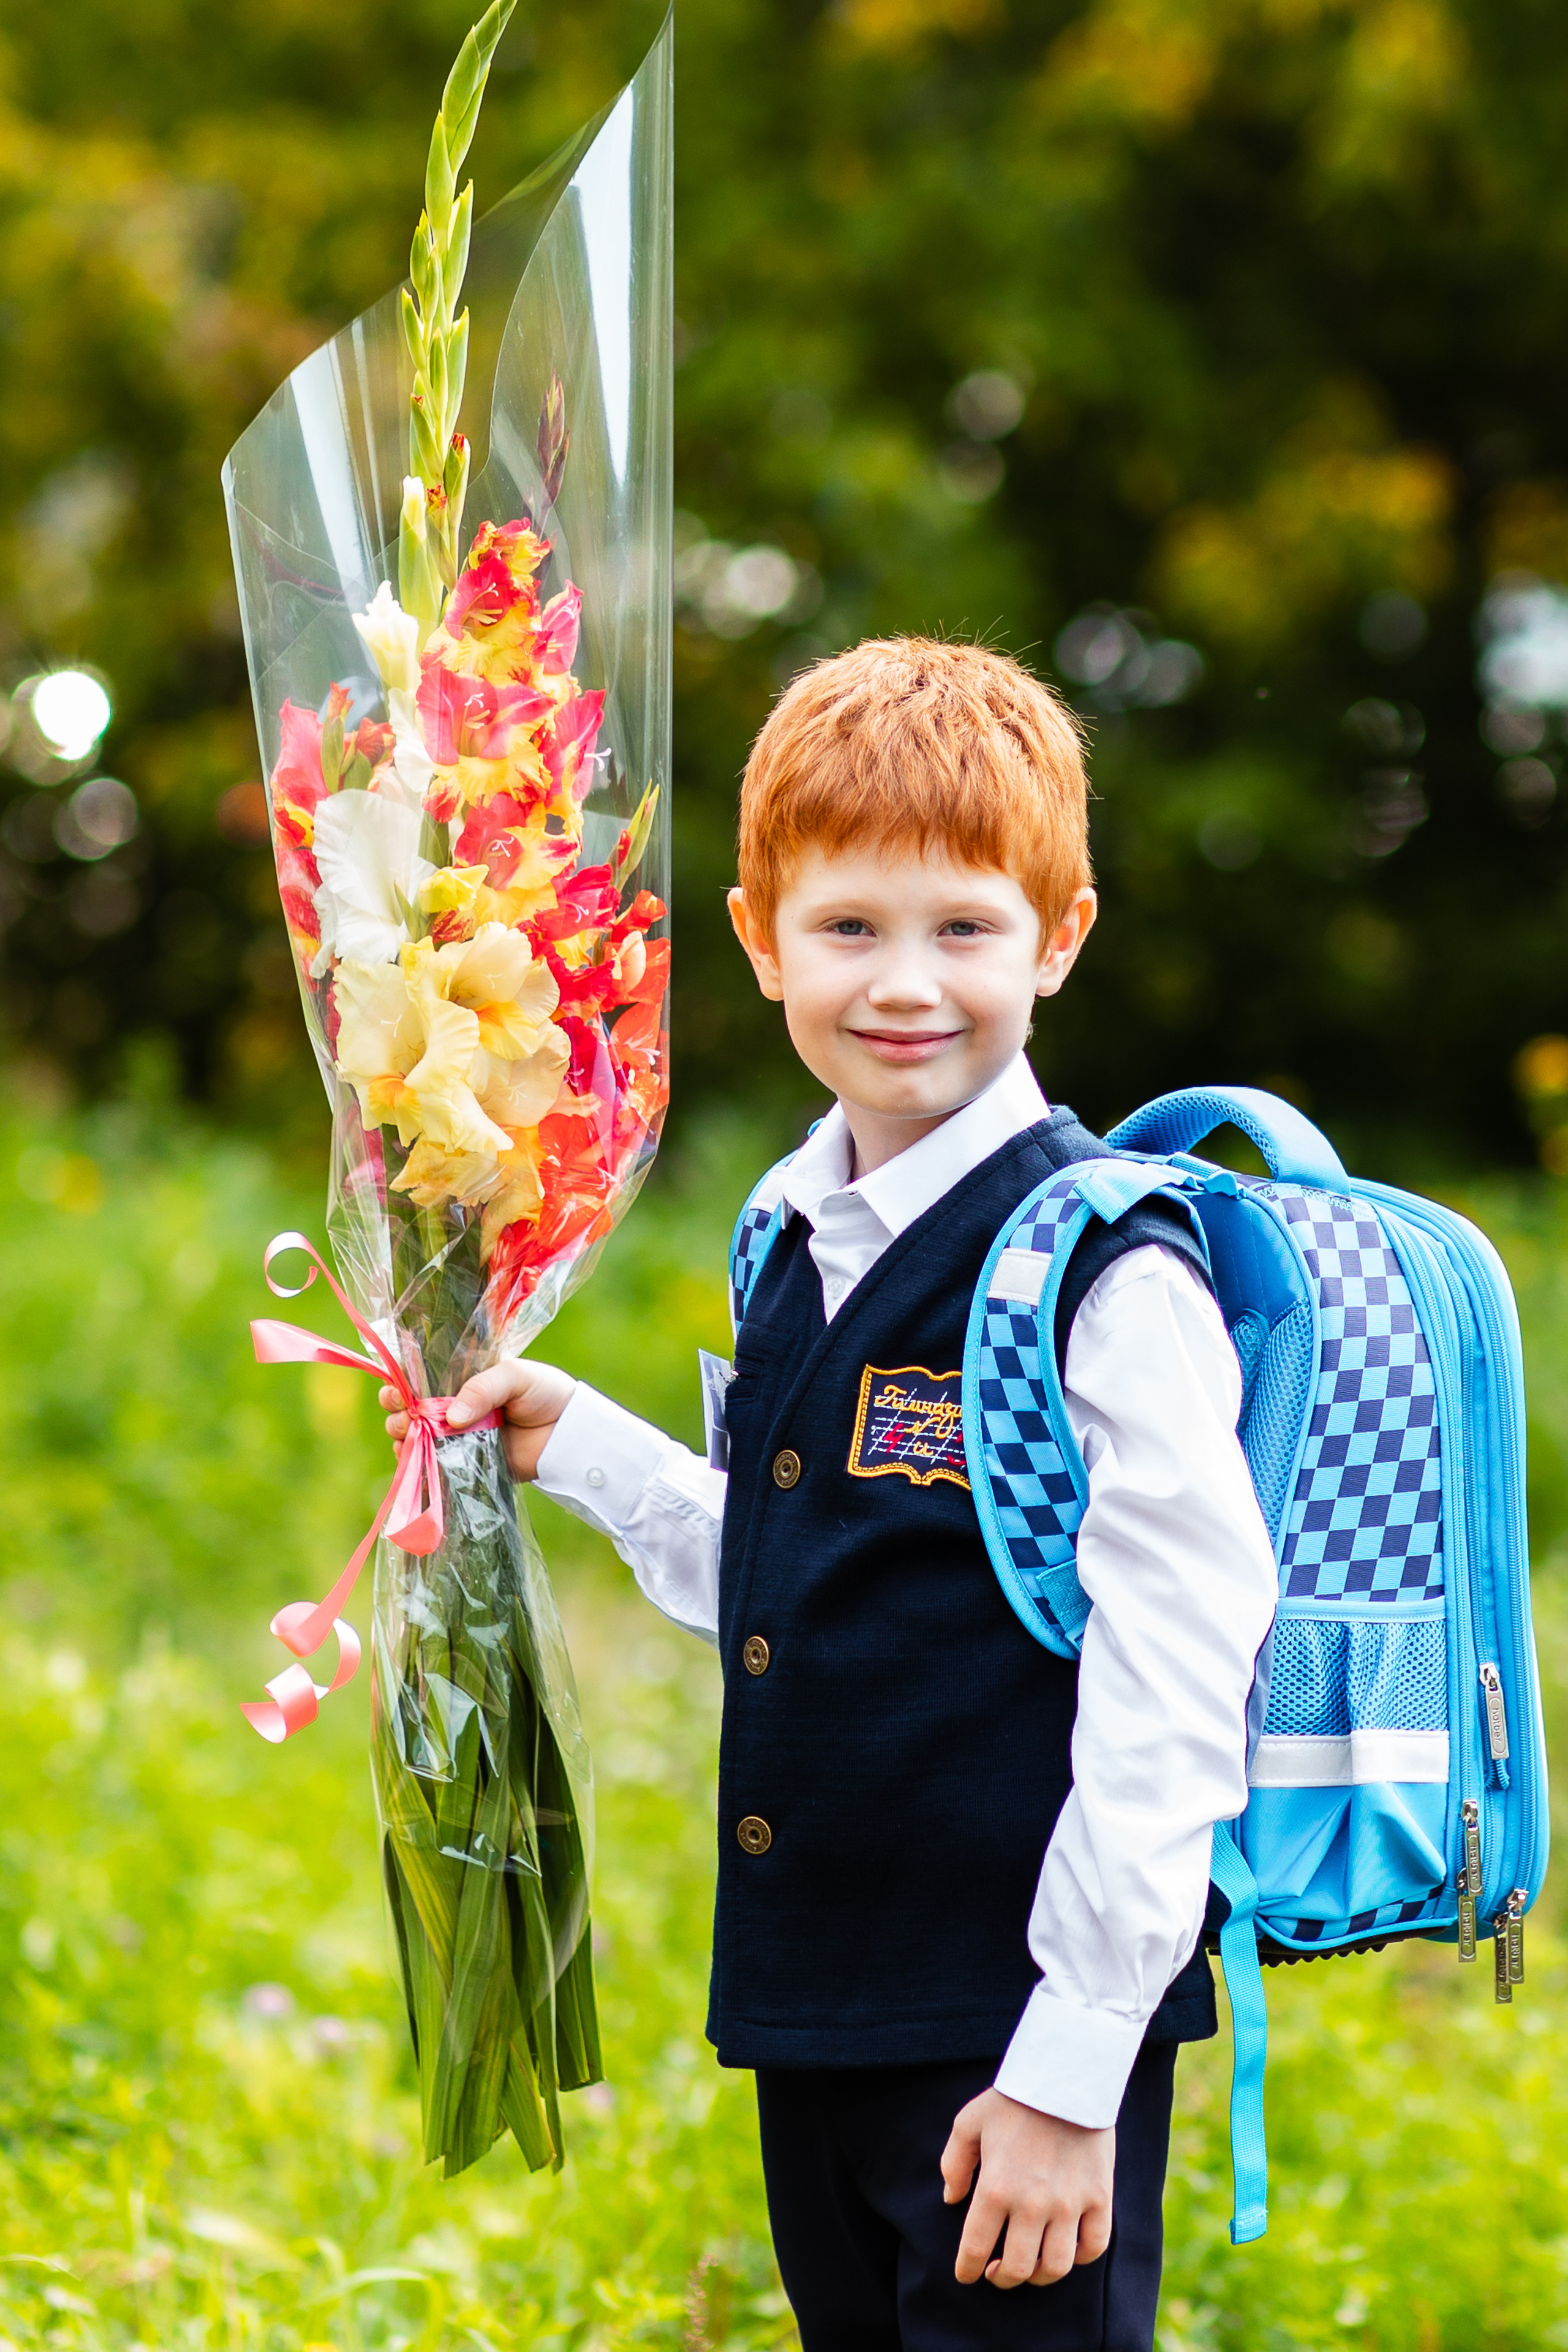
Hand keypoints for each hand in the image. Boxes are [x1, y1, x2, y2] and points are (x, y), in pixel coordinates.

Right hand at [379, 1359, 577, 1483]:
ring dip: (402, 1436)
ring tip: (407, 1434)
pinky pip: (434, 1467)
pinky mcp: (466, 1465)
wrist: (571, 1433)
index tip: (396, 1390)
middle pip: (410, 1410)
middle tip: (402, 1413)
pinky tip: (412, 1460)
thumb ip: (482, 1389)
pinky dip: (418, 1465)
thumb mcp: (514, 1376)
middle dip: (396, 1411)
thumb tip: (450, 1418)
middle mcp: (454, 1409)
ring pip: (415, 1438)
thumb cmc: (545, 1393)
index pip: (420, 1379)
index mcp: (461, 1381)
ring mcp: (457, 1438)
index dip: (401, 1383)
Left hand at [940, 2088, 1113, 2289]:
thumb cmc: (1013, 2098)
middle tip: (996, 2272)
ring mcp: (1070, 2204)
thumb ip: (954, 2163)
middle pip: (1017, 2268)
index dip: (966, 2269)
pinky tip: (1066, 2248)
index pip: (975, 2248)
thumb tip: (951, 2200)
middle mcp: (1032, 2204)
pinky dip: (1080, 2257)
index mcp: (996, 2188)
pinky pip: (1094, 2247)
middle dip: (1001, 2279)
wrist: (1066, 2074)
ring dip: (1039, 2276)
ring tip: (1029, 2266)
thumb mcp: (969, 2122)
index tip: (965, 2274)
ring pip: (1056, 2268)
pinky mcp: (1099, 2197)